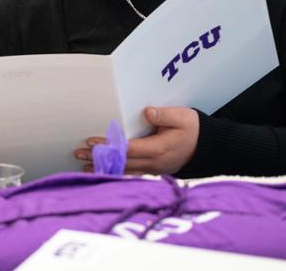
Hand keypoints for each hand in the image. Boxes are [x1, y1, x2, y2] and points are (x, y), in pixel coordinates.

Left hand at [74, 107, 198, 174]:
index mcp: (159, 149)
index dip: (109, 145)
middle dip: (99, 158)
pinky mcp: (153, 170)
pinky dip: (115, 171)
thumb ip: (164, 115)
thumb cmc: (193, 129)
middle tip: (78, 154)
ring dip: (103, 167)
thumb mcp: (182, 117)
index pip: (128, 149)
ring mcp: (154, 169)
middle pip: (122, 162)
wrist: (207, 148)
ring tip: (83, 164)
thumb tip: (146, 112)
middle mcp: (155, 163)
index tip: (91, 142)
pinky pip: (130, 173)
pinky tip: (101, 169)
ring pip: (124, 171)